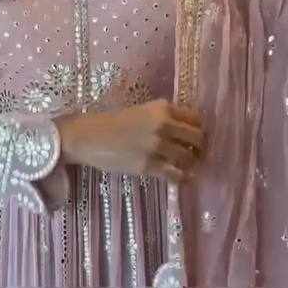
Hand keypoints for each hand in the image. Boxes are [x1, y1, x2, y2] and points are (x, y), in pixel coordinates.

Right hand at [56, 99, 205, 182]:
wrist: (87, 137)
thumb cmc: (111, 123)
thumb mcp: (141, 112)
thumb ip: (163, 118)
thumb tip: (184, 132)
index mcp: (162, 108)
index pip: (195, 118)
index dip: (199, 129)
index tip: (197, 137)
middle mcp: (163, 124)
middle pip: (198, 137)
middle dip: (200, 147)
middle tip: (197, 154)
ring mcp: (157, 146)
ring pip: (189, 157)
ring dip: (192, 163)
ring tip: (189, 167)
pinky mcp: (148, 165)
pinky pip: (175, 174)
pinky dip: (183, 178)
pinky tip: (184, 179)